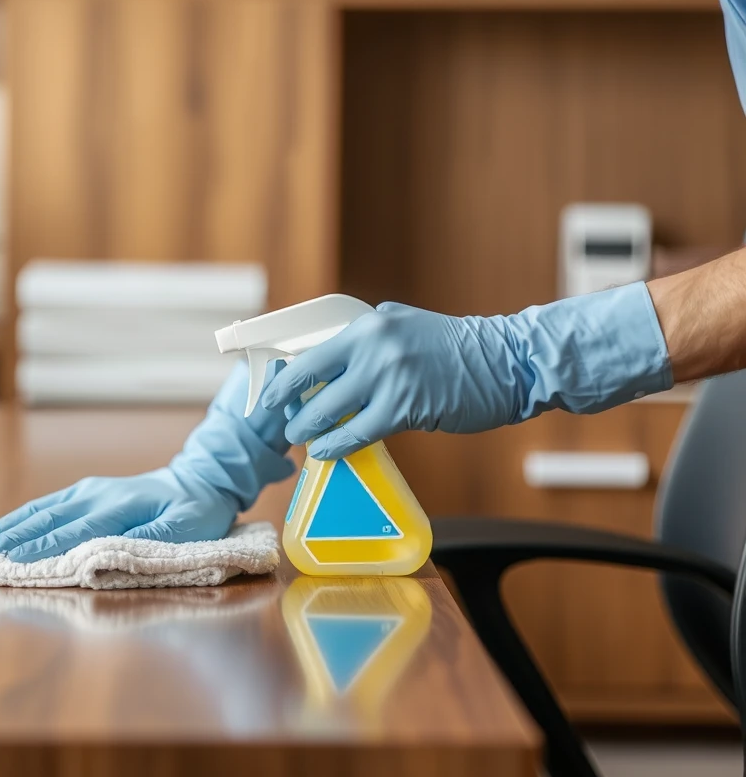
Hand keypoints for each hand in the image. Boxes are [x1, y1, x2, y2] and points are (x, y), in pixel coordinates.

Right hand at [0, 361, 296, 561]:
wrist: (203, 478)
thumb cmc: (198, 511)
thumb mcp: (187, 529)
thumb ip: (147, 542)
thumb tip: (104, 555)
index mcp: (116, 506)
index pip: (68, 533)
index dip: (35, 550)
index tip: (2, 565)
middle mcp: (93, 495)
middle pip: (40, 520)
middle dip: (2, 540)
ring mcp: (86, 491)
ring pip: (36, 512)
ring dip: (1, 529)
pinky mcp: (84, 494)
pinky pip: (44, 508)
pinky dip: (16, 520)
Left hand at [262, 284, 671, 459]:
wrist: (507, 361)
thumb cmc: (455, 350)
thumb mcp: (403, 328)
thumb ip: (366, 343)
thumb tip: (328, 366)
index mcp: (368, 324)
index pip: (311, 351)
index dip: (285, 378)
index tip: (269, 396)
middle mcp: (373, 344)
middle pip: (312, 381)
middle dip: (292, 408)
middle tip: (284, 424)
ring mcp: (389, 375)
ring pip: (330, 410)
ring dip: (310, 430)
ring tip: (303, 440)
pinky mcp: (406, 406)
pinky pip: (359, 432)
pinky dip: (338, 445)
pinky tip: (327, 453)